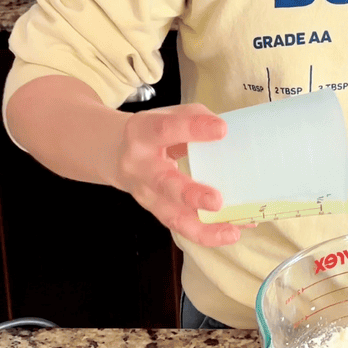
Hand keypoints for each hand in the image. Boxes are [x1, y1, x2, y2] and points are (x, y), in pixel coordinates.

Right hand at [113, 102, 241, 246]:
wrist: (116, 154)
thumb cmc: (152, 132)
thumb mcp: (166, 115)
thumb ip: (194, 117)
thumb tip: (226, 131)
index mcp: (141, 133)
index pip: (165, 129)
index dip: (192, 128)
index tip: (222, 129)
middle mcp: (140, 167)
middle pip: (164, 184)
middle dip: (190, 195)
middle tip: (216, 201)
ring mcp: (146, 194)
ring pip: (171, 216)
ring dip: (202, 228)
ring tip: (231, 232)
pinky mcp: (156, 211)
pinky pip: (181, 226)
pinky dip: (206, 232)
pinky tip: (230, 232)